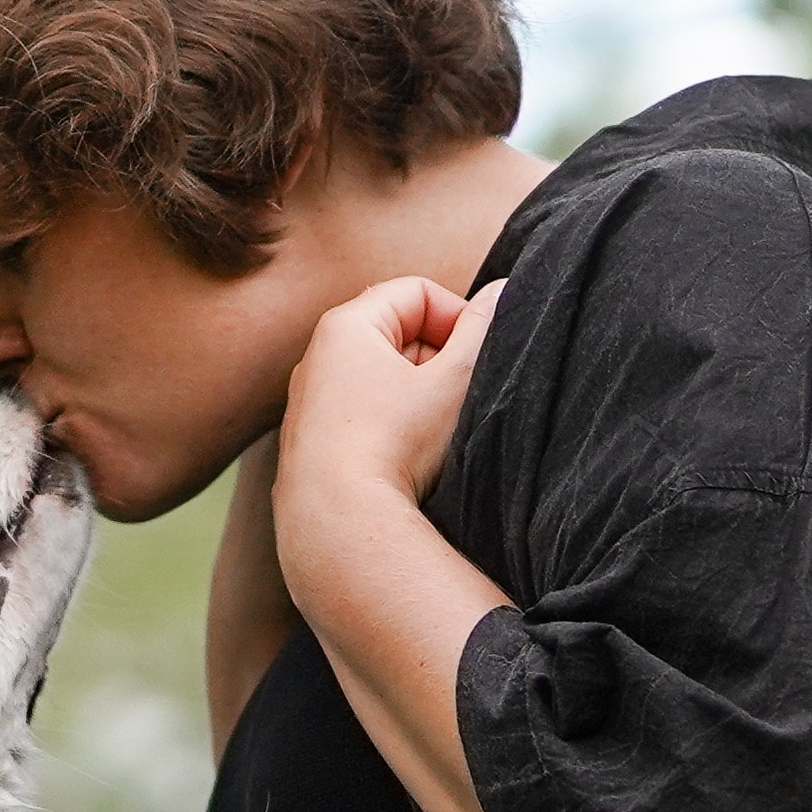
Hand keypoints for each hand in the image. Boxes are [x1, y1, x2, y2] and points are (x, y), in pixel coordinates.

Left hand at [273, 276, 503, 604]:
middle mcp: (317, 357)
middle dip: (439, 359)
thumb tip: (503, 290)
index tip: (477, 357)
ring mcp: (309, 402)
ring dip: (418, 397)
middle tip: (460, 398)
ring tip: (434, 434)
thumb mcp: (454, 379)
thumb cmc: (394, 443)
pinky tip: (406, 461)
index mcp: (346, 326)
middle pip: (398, 333)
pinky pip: (362, 416)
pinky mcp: (310, 443)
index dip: (459, 317)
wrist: (336, 521)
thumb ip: (484, 329)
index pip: (417, 292)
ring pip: (382, 379)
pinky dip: (391, 427)